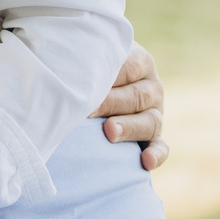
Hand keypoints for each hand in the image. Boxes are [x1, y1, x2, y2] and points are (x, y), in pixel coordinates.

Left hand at [93, 43, 167, 169]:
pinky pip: (160, 147)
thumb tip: (59, 62)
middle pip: (137, 96)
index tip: (84, 85)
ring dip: (130, 128)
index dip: (107, 77)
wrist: (95, 84)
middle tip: (89, 111)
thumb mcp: (89, 55)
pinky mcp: (153, 137)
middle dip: (112, 103)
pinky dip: (156, 154)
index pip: (128, 67)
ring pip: (150, 122)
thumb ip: (82, 59)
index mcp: (139, 61)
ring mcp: (154, 113)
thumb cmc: (87, 66)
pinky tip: (146, 162)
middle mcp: (150, 87)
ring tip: (109, 132)